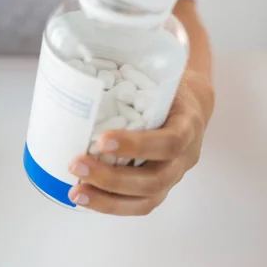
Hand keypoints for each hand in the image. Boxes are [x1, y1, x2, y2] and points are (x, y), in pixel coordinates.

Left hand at [67, 71, 214, 215]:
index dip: (137, 145)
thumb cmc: (166, 90)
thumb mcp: (159, 78)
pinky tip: (84, 198)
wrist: (190, 106)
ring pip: (146, 199)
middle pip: (155, 179)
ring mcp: (173, 176)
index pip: (170, 141)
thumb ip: (131, 77)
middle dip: (111, 177)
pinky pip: (138, 205)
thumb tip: (78, 62)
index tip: (101, 139)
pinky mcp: (159, 188)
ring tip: (75, 193)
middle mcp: (185, 157)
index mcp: (188, 125)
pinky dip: (109, 204)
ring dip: (107, 198)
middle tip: (75, 164)